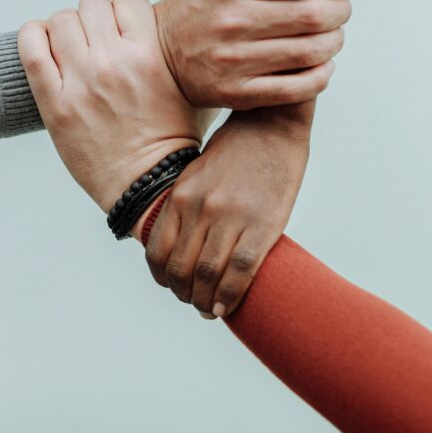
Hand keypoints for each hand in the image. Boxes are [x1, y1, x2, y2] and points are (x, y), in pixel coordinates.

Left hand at [18, 0, 212, 212]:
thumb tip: (160, 22)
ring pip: (61, 20)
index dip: (124, 10)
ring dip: (65, 28)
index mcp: (149, 55)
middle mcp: (113, 63)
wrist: (146, 185)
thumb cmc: (171, 139)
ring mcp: (81, 83)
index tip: (122, 27)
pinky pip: (31, 50)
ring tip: (71, 47)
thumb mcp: (188, 86)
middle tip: (96, 40)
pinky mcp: (55, 104)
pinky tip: (42, 44)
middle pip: (92, 4)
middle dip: (95, 18)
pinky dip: (32, 37)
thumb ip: (171, 51)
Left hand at [144, 106, 311, 317]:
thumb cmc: (238, 150)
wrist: (273, 122)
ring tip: (211, 310)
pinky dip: (230, 295)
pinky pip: (241, 270)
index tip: (174, 288)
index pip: (158, 252)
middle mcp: (200, 207)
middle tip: (196, 304)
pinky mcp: (262, 223)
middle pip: (181, 269)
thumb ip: (188, 206)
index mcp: (181, 195)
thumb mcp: (199, 174)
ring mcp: (230, 216)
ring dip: (205, 302)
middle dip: (185, 295)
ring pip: (208, 275)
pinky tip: (227, 307)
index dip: (162, 278)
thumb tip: (183, 244)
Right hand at [154, 0, 353, 109]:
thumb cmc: (201, 13)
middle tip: (343, 10)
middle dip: (341, 11)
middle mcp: (232, 21)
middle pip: (312, 14)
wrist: (160, 59)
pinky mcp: (237, 93)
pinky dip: (321, 76)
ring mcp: (234, 60)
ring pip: (310, 51)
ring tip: (334, 37)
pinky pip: (296, 88)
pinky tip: (323, 65)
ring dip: (334, 42)